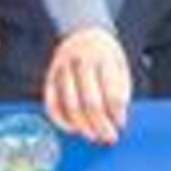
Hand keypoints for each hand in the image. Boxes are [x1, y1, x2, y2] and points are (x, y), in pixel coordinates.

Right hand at [43, 26, 134, 141]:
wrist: (82, 31)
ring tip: (94, 137)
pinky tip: (72, 130)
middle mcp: (81, 63)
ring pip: (71, 104)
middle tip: (109, 139)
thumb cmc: (106, 55)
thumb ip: (120, 89)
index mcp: (104, 58)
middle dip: (101, 124)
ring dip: (83, 126)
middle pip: (91, 101)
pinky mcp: (49, 77)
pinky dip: (60, 120)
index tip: (121, 125)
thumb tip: (117, 119)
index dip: (117, 112)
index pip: (111, 91)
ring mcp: (62, 70)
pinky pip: (51, 103)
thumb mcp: (119, 65)